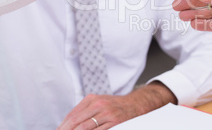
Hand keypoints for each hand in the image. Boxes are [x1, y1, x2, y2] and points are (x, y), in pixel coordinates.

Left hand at [57, 82, 176, 129]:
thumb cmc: (114, 106)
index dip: (62, 126)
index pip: (72, 115)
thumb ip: (84, 111)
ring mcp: (107, 113)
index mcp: (92, 99)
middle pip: (76, 122)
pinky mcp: (115, 122)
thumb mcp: (99, 102)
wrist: (135, 104)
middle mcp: (99, 104)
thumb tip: (66, 125)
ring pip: (85, 128)